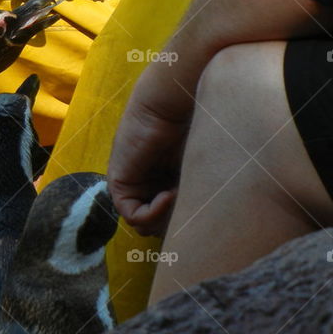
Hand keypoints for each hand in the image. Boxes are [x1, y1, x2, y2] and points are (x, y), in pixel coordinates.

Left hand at [108, 64, 192, 235]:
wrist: (173, 102)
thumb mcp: (201, 169)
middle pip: (157, 227)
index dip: (185, 221)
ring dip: (166, 217)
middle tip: (192, 206)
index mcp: (165, 181)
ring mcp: (132, 184)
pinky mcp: (119, 181)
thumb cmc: (197, 127)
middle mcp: (147, 185)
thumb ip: (198, 194)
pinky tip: (169, 193)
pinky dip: (153, 212)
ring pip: (144, 225)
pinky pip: (132, 214)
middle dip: (176, 224)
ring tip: (181, 194)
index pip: (169, 220)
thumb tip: (213, 231)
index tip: (202, 206)